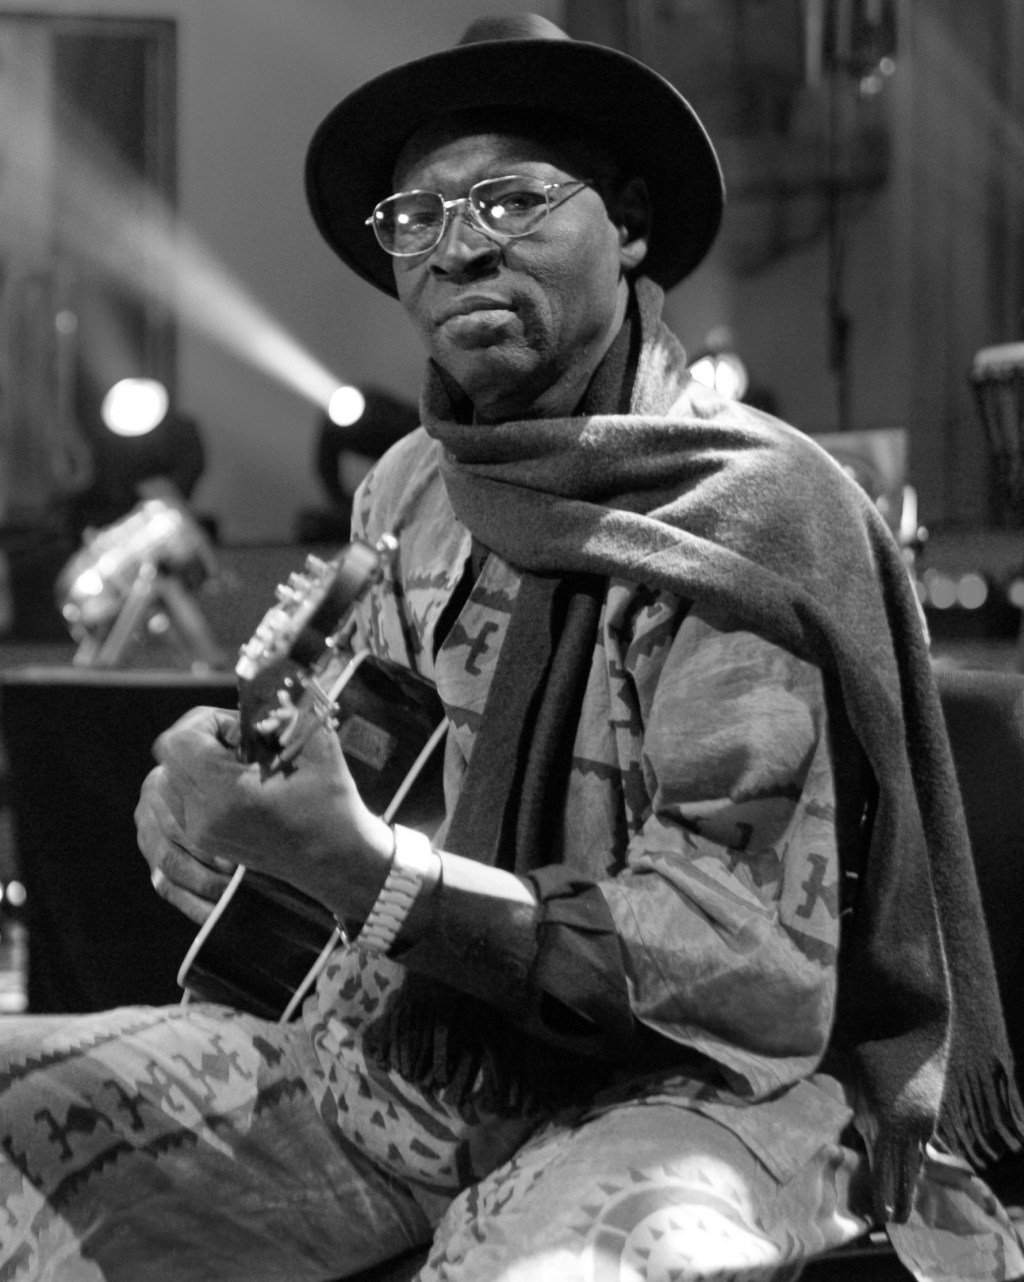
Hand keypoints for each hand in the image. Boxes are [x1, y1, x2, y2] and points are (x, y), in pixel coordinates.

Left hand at [135, 705, 392, 924]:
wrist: (338, 860)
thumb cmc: (331, 801)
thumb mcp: (316, 744)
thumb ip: (286, 707)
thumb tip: (266, 681)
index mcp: (225, 793)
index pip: (179, 740)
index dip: (207, 723)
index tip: (243, 733)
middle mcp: (203, 817)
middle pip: (170, 757)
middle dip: (204, 739)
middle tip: (245, 747)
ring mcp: (200, 833)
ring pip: (170, 778)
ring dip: (199, 762)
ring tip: (241, 769)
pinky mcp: (205, 841)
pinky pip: (179, 799)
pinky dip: (201, 783)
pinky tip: (239, 787)